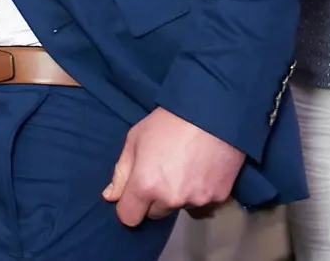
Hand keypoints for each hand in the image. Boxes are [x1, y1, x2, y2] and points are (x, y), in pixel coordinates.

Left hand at [102, 108, 244, 226]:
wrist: (212, 113)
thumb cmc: (168, 122)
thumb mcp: (135, 139)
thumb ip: (121, 172)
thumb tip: (111, 197)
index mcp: (145, 185)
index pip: (129, 217)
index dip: (129, 206)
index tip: (134, 194)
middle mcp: (171, 199)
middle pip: (155, 213)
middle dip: (154, 199)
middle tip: (162, 172)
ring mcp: (197, 200)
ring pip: (179, 208)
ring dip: (178, 196)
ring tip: (185, 167)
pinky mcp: (218, 198)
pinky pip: (203, 203)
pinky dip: (200, 192)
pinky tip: (201, 170)